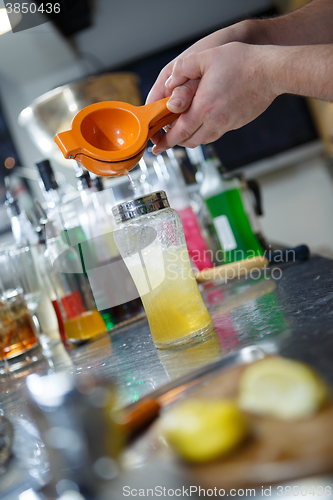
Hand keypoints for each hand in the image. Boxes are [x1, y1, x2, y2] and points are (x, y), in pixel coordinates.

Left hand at [149, 42, 277, 153]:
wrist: (271, 72)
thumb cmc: (241, 62)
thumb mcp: (206, 57)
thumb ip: (183, 69)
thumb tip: (168, 82)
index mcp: (203, 108)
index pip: (178, 133)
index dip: (165, 142)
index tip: (156, 147)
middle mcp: (214, 121)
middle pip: (189, 141)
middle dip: (175, 142)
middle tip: (166, 139)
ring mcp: (227, 125)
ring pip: (203, 140)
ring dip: (190, 138)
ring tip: (183, 131)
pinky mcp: (236, 124)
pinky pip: (216, 134)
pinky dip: (205, 133)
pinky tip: (203, 122)